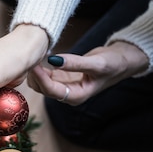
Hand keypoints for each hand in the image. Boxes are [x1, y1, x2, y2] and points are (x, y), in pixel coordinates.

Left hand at [27, 41, 148, 104]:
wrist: (122, 60)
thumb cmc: (114, 64)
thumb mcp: (97, 63)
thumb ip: (75, 63)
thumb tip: (54, 61)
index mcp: (76, 96)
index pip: (51, 90)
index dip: (40, 77)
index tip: (33, 64)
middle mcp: (67, 94)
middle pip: (42, 88)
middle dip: (34, 75)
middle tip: (30, 56)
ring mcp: (64, 86)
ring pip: (40, 83)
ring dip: (36, 71)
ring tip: (35, 55)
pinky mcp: (62, 78)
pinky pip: (45, 75)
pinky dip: (41, 67)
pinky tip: (41, 56)